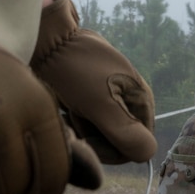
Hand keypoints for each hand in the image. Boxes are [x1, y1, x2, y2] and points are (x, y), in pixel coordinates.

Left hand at [31, 0, 157, 163]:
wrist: (46, 39)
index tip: (87, 139)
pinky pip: (88, 122)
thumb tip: (148, 154)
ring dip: (81, 128)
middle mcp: (130, 99)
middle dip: (94, 137)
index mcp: (141, 98)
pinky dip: (74, 120)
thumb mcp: (99, 103)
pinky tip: (64, 107)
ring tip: (68, 109)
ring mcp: (111, 98)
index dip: (112, 150)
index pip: (138, 146)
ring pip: (100, 134)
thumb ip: (125, 131)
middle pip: (118, 141)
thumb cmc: (73, 69)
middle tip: (74, 118)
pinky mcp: (93, 97)